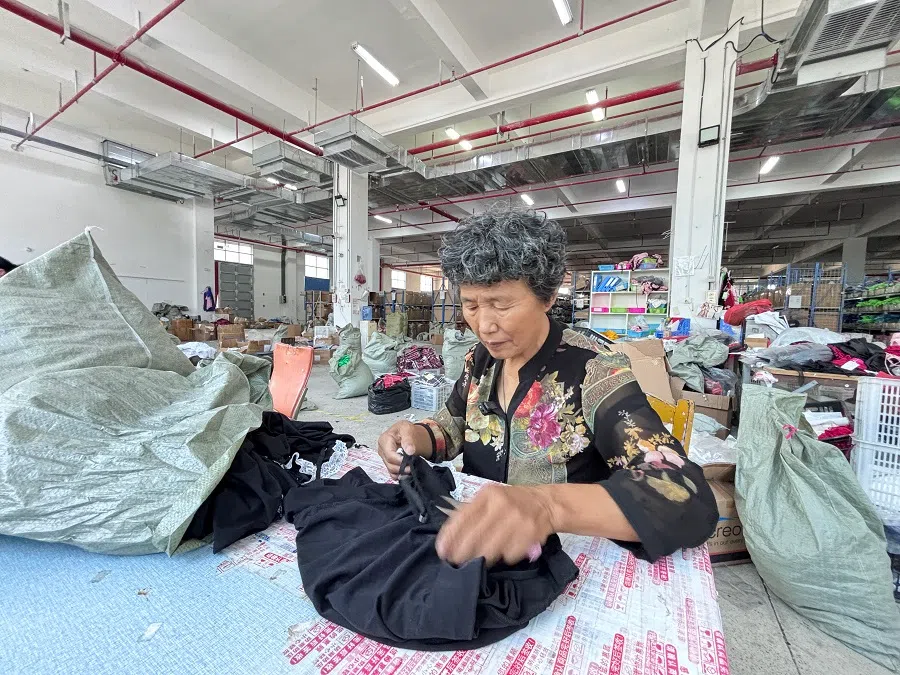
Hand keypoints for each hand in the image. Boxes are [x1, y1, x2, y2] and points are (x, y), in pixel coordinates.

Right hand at [377, 421, 426, 478]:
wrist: (409, 433)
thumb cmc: (406, 430)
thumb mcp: (408, 428)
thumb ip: (408, 439)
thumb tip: (409, 451)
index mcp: (384, 439)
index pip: (389, 455)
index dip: (400, 460)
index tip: (409, 461)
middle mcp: (382, 449)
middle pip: (389, 463)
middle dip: (401, 467)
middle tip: (412, 466)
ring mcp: (384, 457)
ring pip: (390, 469)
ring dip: (401, 471)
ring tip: (411, 468)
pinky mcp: (388, 462)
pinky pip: (391, 473)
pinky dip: (399, 474)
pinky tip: (405, 472)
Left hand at [435, 485, 554, 565]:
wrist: (546, 503)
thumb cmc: (513, 501)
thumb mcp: (491, 498)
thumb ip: (472, 511)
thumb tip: (450, 536)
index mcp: (488, 495)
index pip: (463, 517)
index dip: (450, 536)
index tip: (442, 550)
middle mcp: (501, 505)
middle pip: (475, 536)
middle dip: (462, 552)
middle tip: (455, 561)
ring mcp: (516, 520)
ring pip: (490, 549)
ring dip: (482, 557)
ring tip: (478, 559)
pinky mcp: (529, 534)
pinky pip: (509, 555)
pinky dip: (504, 557)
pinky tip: (503, 553)